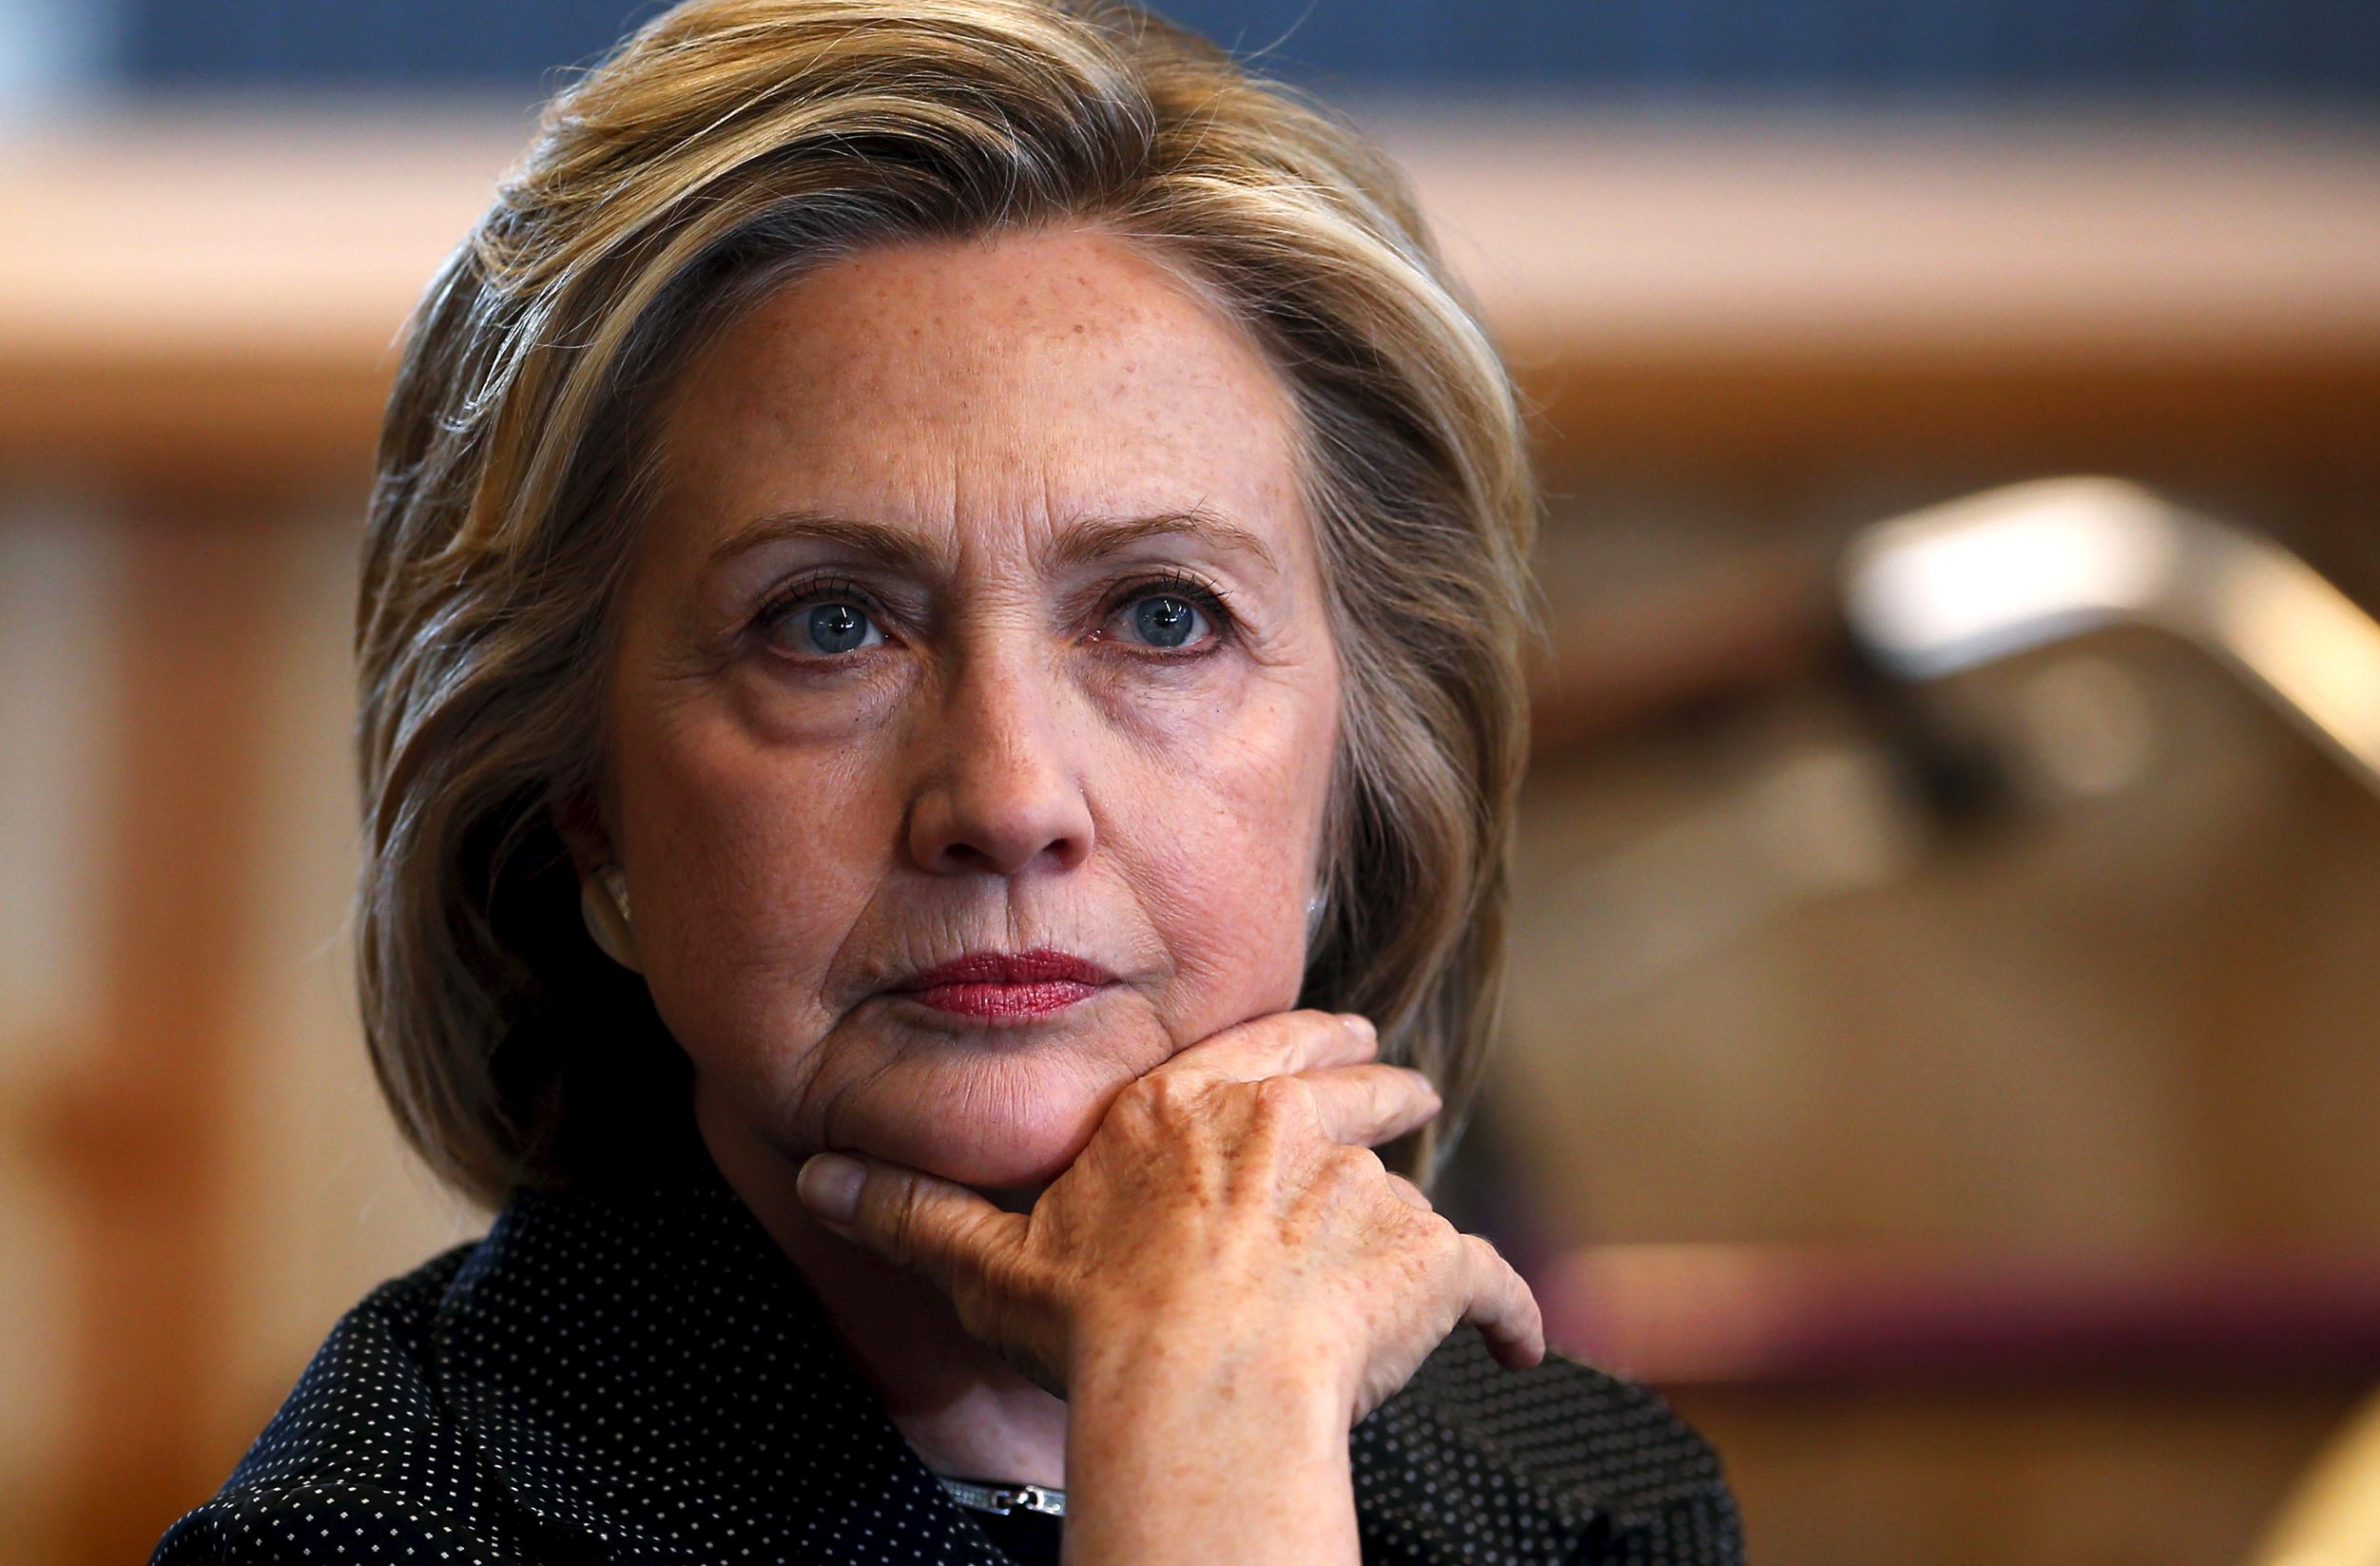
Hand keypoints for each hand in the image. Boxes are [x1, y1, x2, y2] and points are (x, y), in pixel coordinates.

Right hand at [792, 1008, 1544, 1424]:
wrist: (1194, 1380)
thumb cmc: (1092, 1323)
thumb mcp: (985, 1262)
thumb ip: (910, 1211)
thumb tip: (818, 1175)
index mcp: (1186, 1116)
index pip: (1260, 1052)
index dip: (1306, 1043)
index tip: (1342, 1036)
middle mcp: (1282, 1131)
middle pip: (1356, 1090)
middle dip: (1386, 1087)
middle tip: (1413, 1090)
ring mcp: (1361, 1191)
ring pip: (1412, 1190)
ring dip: (1423, 1214)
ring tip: (1435, 1236)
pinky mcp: (1426, 1261)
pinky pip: (1490, 1284)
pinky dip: (1513, 1314)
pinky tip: (1523, 1344)